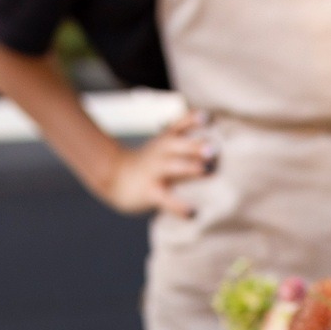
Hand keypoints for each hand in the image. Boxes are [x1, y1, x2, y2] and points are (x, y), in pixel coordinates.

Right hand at [97, 112, 213, 217]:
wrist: (113, 176)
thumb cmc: (148, 163)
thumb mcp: (163, 147)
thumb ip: (185, 144)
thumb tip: (217, 150)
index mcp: (165, 140)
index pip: (179, 125)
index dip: (192, 119)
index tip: (207, 117)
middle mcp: (160, 152)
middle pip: (177, 144)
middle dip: (195, 145)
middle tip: (214, 149)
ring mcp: (154, 172)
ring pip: (173, 167)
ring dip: (190, 168)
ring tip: (206, 170)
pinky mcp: (150, 192)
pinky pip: (166, 199)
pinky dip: (179, 206)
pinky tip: (192, 213)